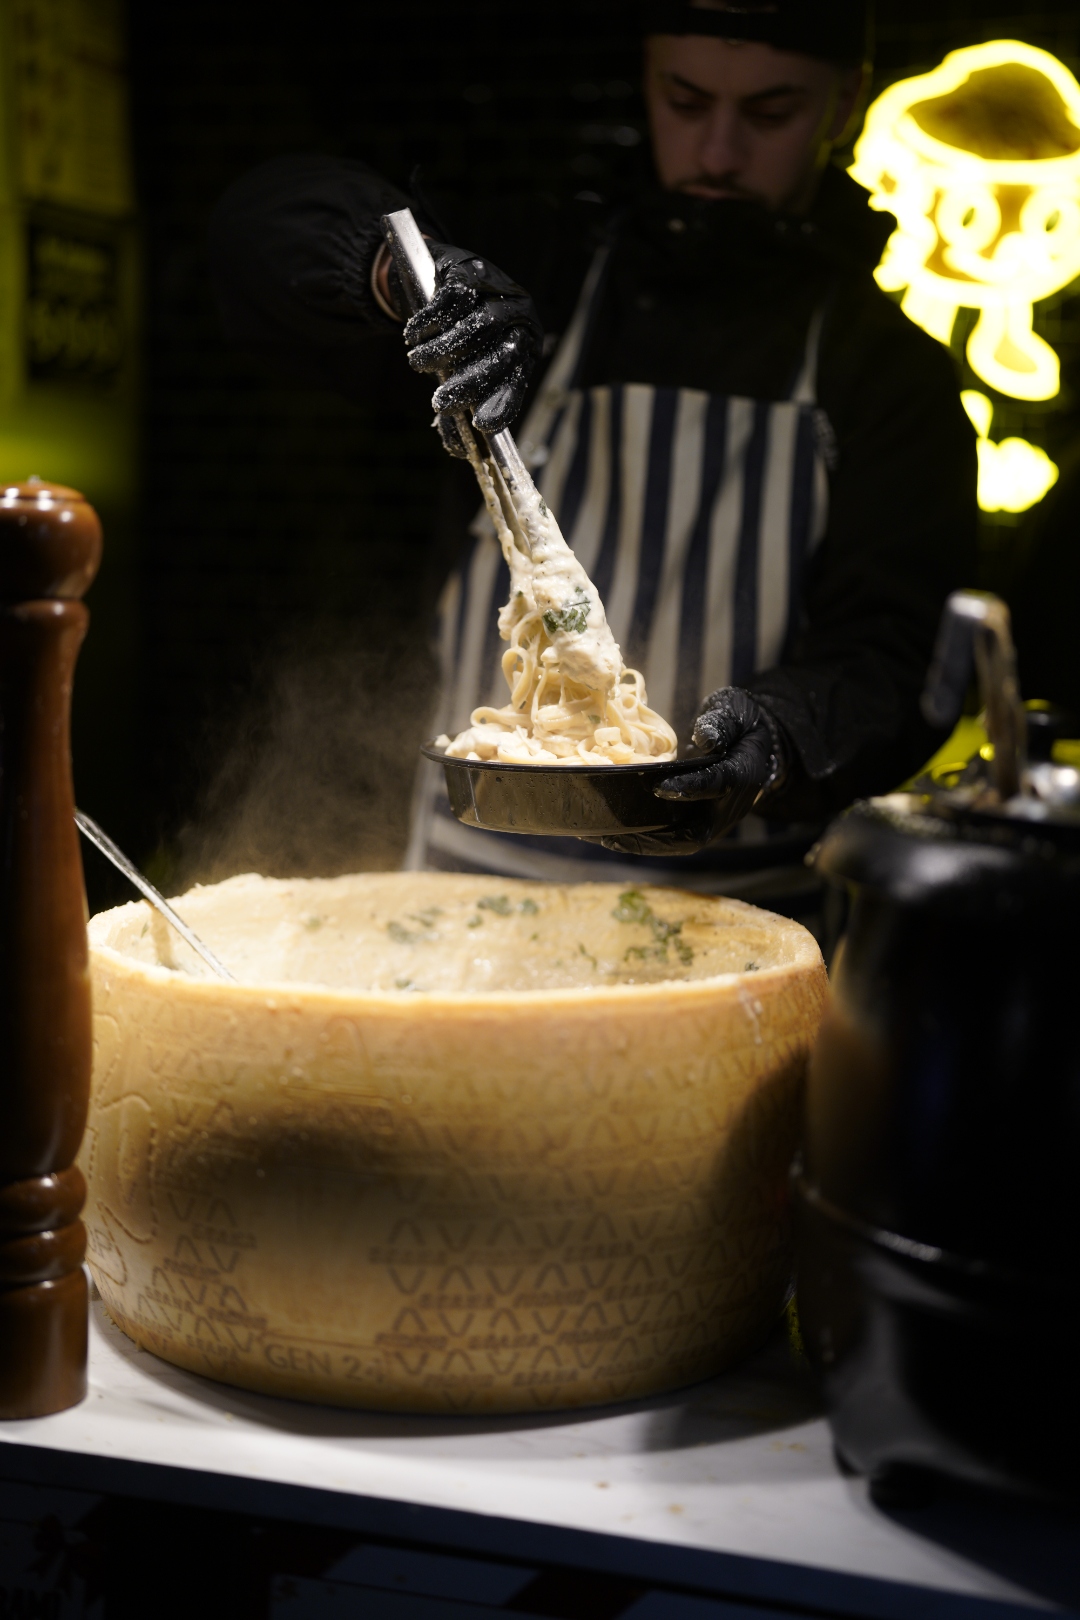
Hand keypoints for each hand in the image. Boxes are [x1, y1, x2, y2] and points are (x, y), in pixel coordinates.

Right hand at [401, 245, 542, 454]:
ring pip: (475, 328)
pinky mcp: (471, 271)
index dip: (503, 402)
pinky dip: (428, 324)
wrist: (438, 280)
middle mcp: (520, 318)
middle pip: (501, 355)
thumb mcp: (459, 370)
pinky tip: (412, 336)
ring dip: (441, 352)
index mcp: (524, 348)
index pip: (518, 379)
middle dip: (469, 384)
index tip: (480, 424)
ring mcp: (498, 292)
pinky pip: (452, 301)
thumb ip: (460, 407)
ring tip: (417, 364)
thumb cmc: (455, 337)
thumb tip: (459, 451)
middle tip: (439, 402)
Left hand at [592, 689, 783, 855]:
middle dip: (653, 837)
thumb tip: (704, 737)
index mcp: (742, 774)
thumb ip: (721, 723)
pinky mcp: (699, 822)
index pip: (716, 785)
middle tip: (613, 832)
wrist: (757, 744)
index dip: (689, 789)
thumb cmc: (742, 722)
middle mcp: (728, 807)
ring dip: (640, 843)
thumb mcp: (736, 711)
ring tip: (602, 836)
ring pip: (677, 842)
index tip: (658, 788)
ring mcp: (713, 820)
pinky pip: (670, 837)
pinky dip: (642, 838)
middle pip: (693, 834)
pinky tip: (610, 833)